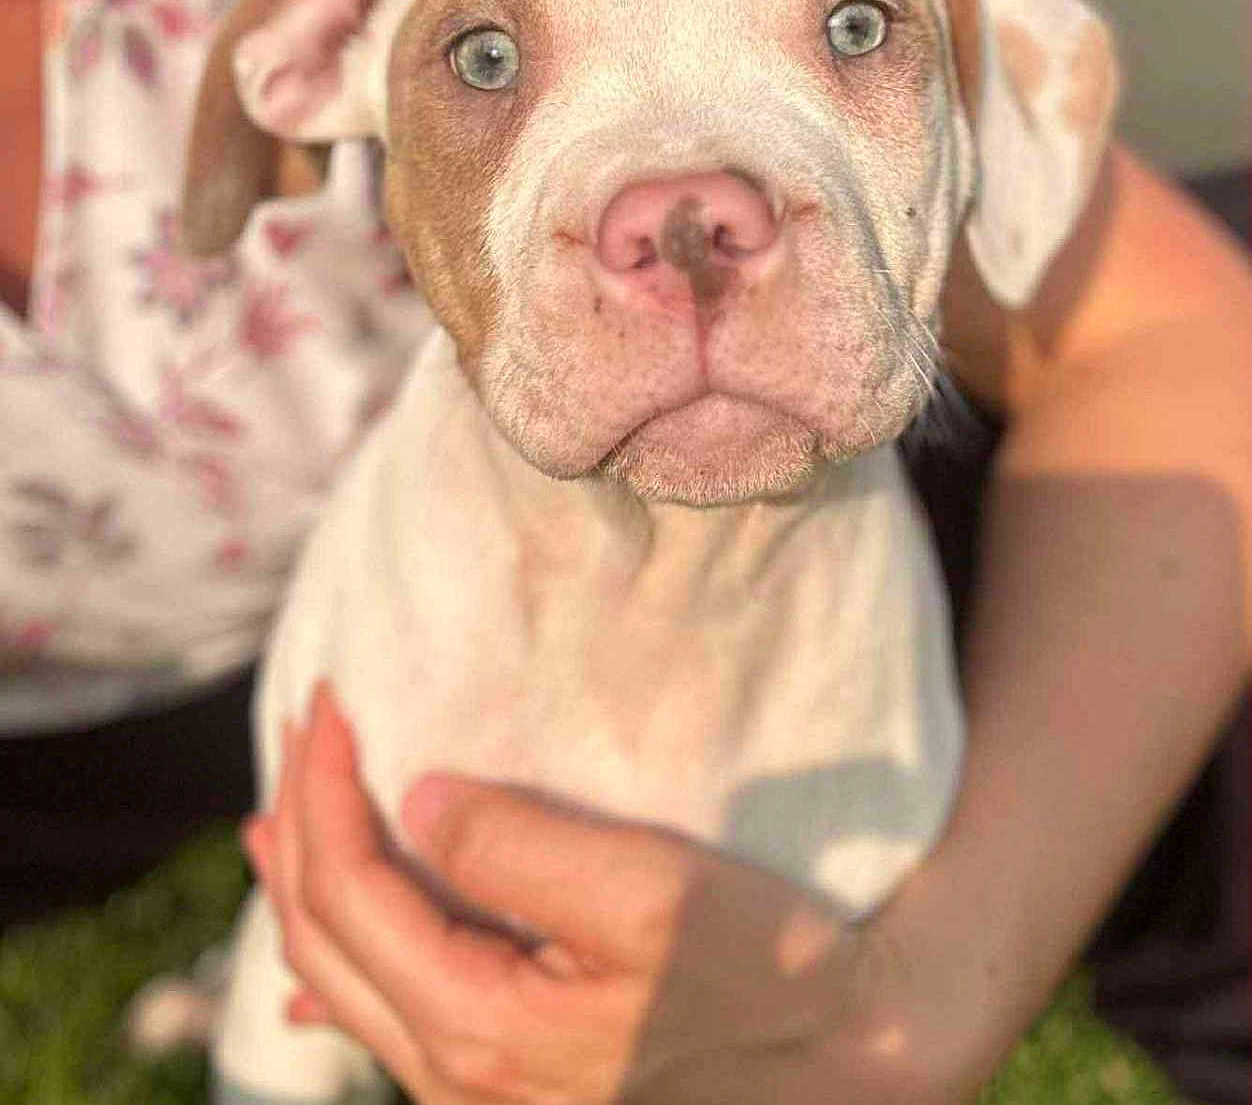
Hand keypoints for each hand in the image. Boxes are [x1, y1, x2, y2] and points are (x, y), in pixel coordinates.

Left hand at [244, 682, 859, 1104]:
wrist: (843, 1051)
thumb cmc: (758, 964)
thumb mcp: (643, 890)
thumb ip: (515, 849)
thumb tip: (419, 802)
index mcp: (477, 1023)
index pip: (349, 889)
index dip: (324, 785)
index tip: (330, 699)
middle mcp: (458, 1073)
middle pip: (326, 936)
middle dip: (300, 824)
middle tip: (303, 729)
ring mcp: (481, 1087)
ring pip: (350, 980)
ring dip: (309, 889)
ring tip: (281, 824)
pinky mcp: (515, 1076)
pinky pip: (394, 1021)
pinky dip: (344, 971)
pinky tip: (311, 978)